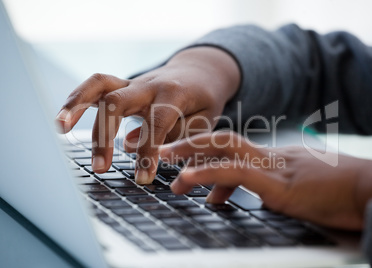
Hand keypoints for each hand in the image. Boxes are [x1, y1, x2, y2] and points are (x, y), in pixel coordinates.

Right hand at [56, 47, 239, 183]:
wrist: (199, 72)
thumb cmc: (203, 101)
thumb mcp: (204, 120)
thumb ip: (175, 135)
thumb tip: (130, 146)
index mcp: (175, 94)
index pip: (157, 123)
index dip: (149, 151)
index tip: (143, 178)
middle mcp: (150, 84)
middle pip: (118, 102)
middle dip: (105, 135)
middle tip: (100, 168)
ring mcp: (134, 82)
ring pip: (99, 84)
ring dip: (76, 105)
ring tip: (59, 128)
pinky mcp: (123, 85)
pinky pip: (96, 86)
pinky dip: (77, 99)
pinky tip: (63, 119)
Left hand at [160, 131, 371, 229]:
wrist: (371, 189)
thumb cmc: (339, 193)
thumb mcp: (297, 190)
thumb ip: (266, 189)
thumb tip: (236, 197)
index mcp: (274, 158)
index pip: (233, 149)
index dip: (206, 153)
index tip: (185, 167)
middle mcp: (270, 156)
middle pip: (223, 139)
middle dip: (191, 143)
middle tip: (165, 152)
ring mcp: (273, 167)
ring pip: (224, 150)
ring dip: (191, 154)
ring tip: (166, 164)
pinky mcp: (279, 184)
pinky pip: (236, 172)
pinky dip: (208, 173)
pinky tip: (186, 178)